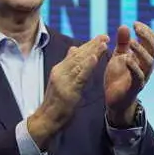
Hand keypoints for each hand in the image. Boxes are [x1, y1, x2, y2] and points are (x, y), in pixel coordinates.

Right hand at [27, 33, 109, 147]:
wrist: (47, 118)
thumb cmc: (55, 101)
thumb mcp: (60, 80)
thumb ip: (67, 65)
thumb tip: (73, 48)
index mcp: (59, 69)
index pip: (75, 53)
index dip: (88, 44)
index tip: (101, 37)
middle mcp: (60, 71)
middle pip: (79, 55)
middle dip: (93, 45)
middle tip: (106, 36)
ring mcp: (64, 80)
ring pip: (80, 63)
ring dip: (92, 52)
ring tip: (103, 43)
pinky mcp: (68, 90)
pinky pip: (80, 76)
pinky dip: (87, 66)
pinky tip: (94, 58)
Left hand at [104, 22, 153, 124]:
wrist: (114, 99)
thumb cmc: (119, 76)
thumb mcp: (119, 56)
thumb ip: (122, 43)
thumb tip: (124, 26)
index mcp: (143, 57)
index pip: (151, 41)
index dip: (146, 31)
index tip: (135, 23)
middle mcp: (146, 66)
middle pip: (153, 49)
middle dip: (146, 37)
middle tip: (136, 28)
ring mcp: (142, 76)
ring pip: (148, 62)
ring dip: (140, 50)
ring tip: (131, 42)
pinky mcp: (135, 87)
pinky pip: (138, 77)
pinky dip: (134, 67)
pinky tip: (127, 59)